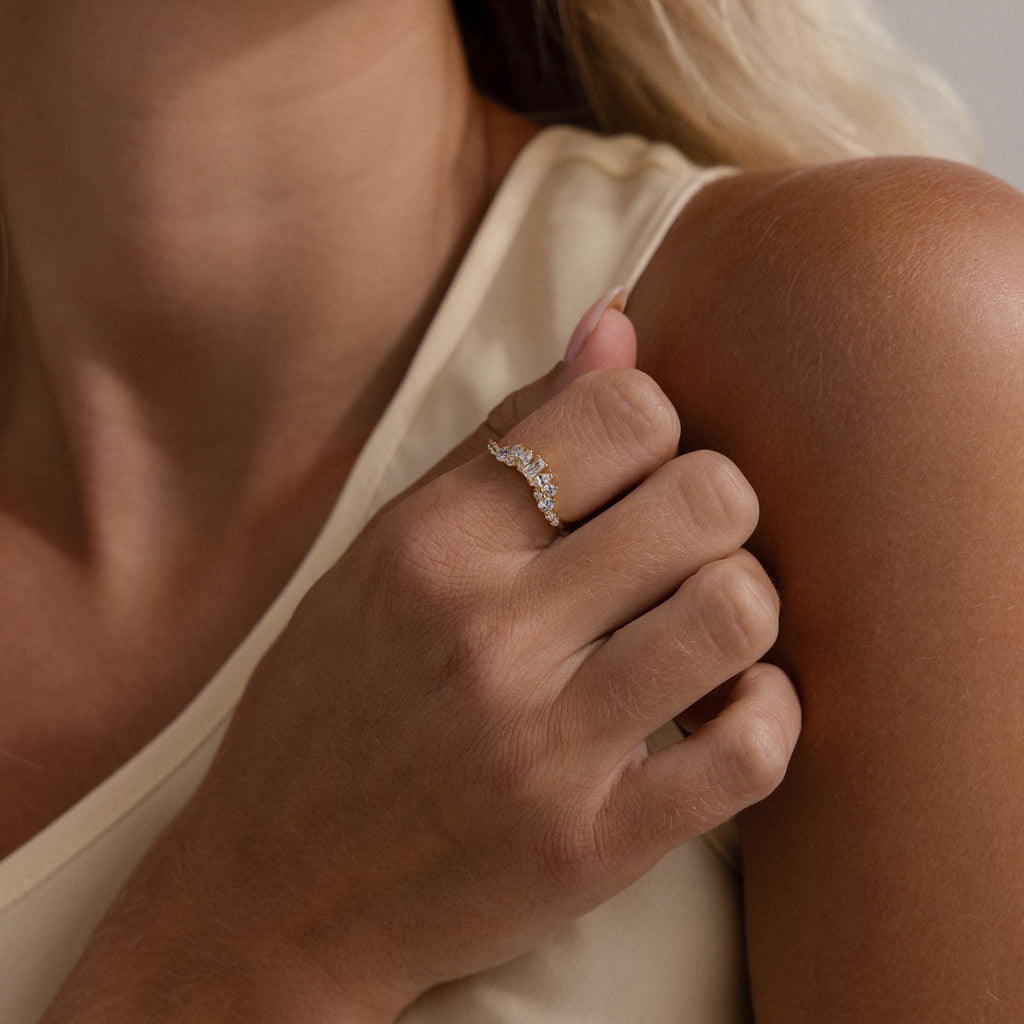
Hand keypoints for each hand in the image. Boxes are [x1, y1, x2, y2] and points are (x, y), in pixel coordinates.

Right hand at [44, 304, 799, 1022]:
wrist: (278, 887)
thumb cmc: (333, 704)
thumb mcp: (387, 551)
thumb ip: (506, 436)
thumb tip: (618, 321)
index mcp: (434, 543)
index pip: (626, 408)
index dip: (656, 426)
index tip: (631, 474)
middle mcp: (488, 632)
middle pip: (708, 498)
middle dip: (715, 510)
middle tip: (678, 550)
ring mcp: (545, 744)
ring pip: (740, 609)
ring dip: (742, 610)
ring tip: (697, 630)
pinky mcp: (594, 844)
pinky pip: (752, 750)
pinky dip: (766, 714)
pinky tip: (721, 709)